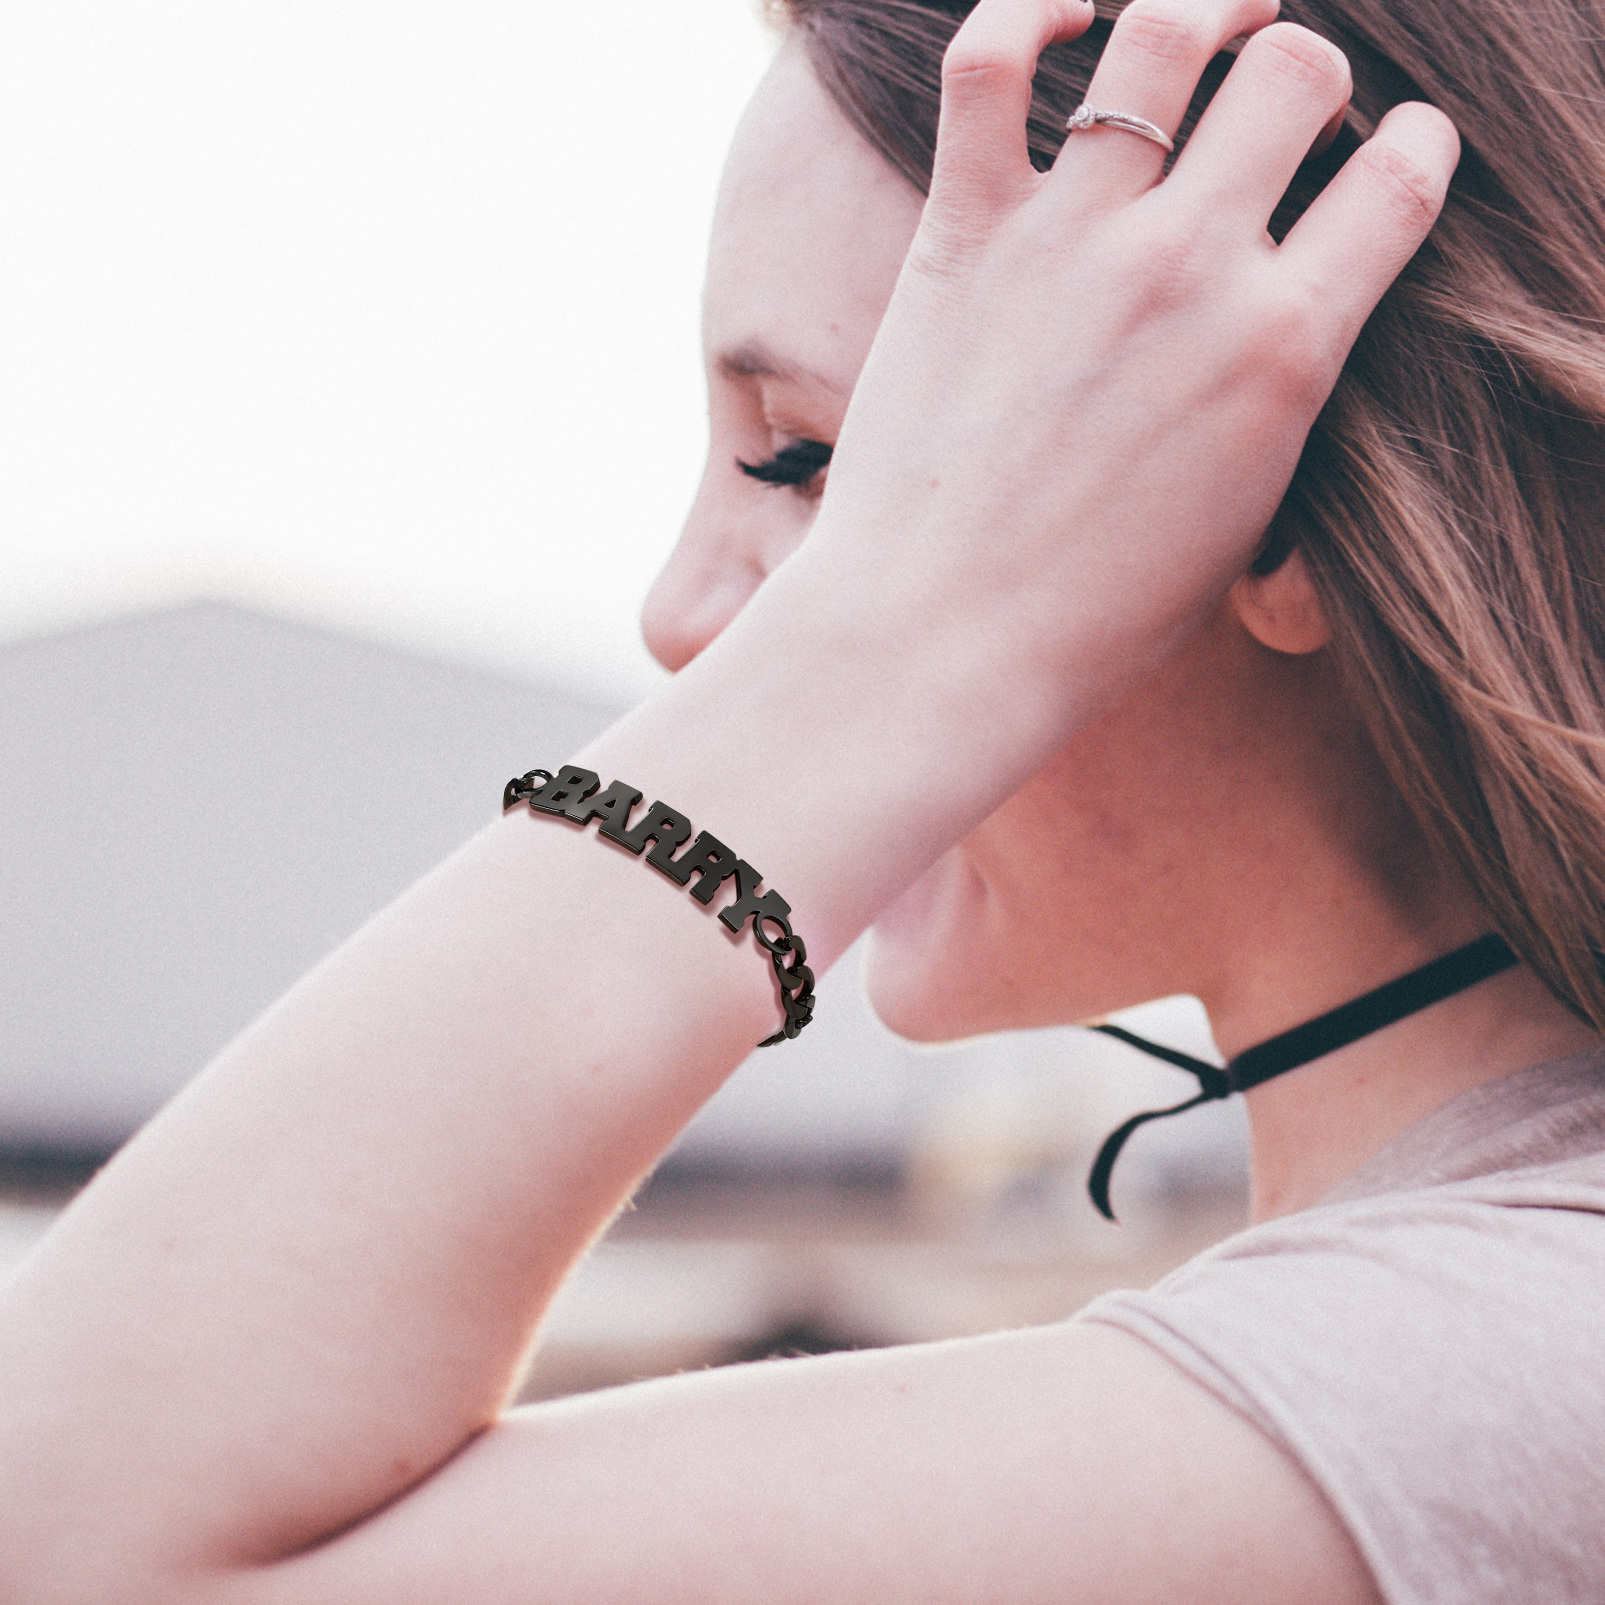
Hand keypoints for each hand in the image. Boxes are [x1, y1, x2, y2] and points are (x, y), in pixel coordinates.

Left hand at [807, 0, 1458, 737]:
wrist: (946, 640)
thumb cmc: (1092, 616)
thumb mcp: (1239, 526)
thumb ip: (1280, 406)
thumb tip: (1294, 343)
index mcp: (1287, 346)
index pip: (1403, 179)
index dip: (1414, 147)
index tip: (1393, 154)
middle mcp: (1192, 267)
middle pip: (1300, 74)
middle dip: (1308, 74)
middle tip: (1281, 106)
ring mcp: (1074, 240)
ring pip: (1168, 33)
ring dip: (1204, 6)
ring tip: (1210, 19)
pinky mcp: (963, 235)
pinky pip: (989, 62)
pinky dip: (1025, 10)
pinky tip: (1062, 14)